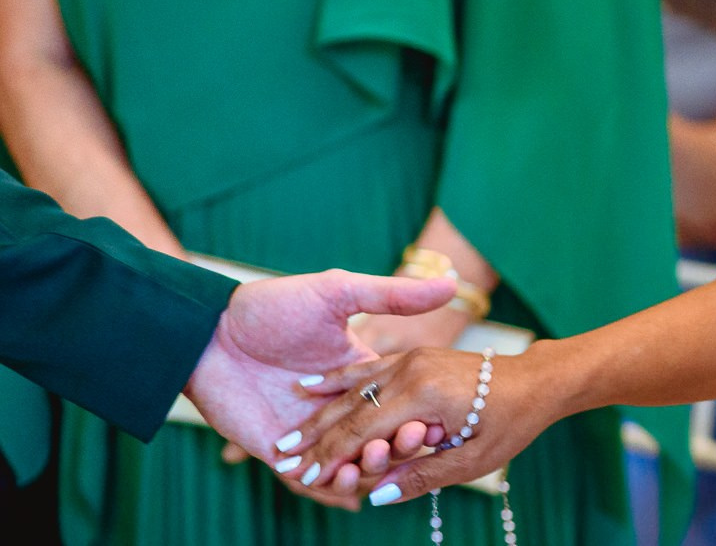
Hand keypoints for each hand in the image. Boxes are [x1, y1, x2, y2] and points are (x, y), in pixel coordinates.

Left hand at [184, 269, 455, 499]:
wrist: (207, 329)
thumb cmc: (273, 305)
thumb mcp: (340, 291)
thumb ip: (395, 294)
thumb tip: (452, 284)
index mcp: (358, 373)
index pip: (398, 402)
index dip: (418, 412)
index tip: (436, 416)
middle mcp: (337, 407)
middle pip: (379, 436)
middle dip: (398, 443)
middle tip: (411, 439)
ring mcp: (308, 431)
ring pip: (349, 463)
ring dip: (369, 467)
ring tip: (377, 458)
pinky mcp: (277, 451)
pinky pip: (310, 481)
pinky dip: (331, 487)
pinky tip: (347, 480)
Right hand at [286, 342, 565, 504]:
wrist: (536, 378)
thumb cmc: (510, 422)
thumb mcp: (472, 460)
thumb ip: (423, 476)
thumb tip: (375, 497)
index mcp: (423, 394)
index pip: (361, 430)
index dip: (330, 457)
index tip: (301, 479)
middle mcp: (411, 368)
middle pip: (350, 408)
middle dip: (314, 437)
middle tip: (279, 460)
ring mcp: (412, 357)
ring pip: (353, 387)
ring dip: (318, 411)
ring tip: (285, 435)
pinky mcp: (415, 355)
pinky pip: (368, 369)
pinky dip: (337, 380)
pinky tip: (309, 386)